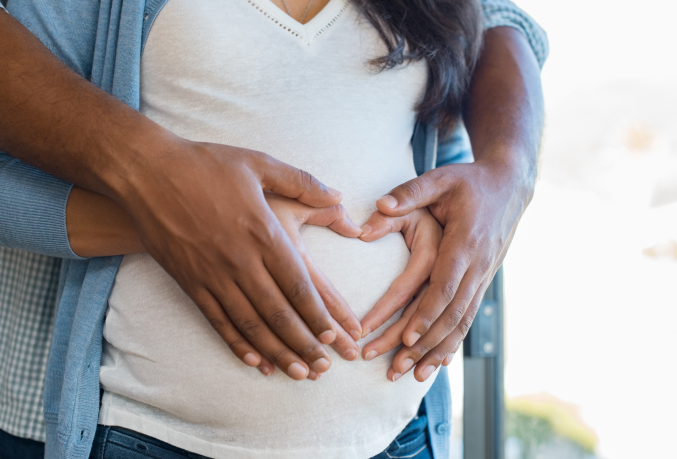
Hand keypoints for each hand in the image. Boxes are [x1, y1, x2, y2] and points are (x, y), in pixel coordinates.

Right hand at [118, 139, 362, 380]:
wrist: (146, 172)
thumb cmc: (206, 165)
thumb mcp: (259, 163)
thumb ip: (303, 182)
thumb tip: (339, 196)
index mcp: (263, 232)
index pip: (298, 284)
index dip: (318, 314)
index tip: (334, 335)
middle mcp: (241, 260)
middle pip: (278, 312)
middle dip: (304, 343)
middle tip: (323, 367)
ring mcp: (212, 274)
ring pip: (250, 323)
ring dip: (276, 351)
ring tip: (298, 372)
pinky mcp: (190, 281)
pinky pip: (217, 321)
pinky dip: (237, 344)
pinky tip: (254, 361)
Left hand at [373, 158, 533, 381]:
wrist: (509, 186)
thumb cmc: (469, 181)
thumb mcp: (440, 179)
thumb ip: (409, 193)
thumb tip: (378, 207)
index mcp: (465, 242)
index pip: (445, 285)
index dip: (427, 314)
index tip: (406, 338)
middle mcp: (477, 265)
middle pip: (451, 314)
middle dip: (424, 344)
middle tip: (395, 368)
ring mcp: (483, 276)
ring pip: (462, 322)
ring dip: (438, 352)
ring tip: (413, 376)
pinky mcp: (482, 281)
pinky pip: (468, 318)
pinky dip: (453, 342)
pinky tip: (438, 364)